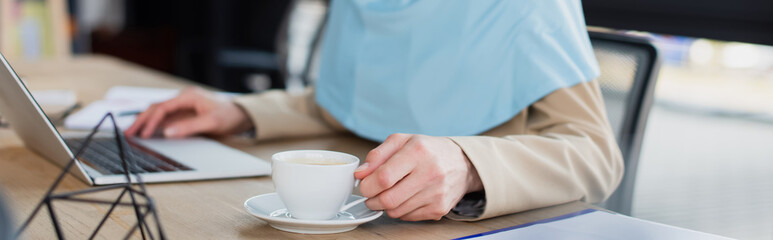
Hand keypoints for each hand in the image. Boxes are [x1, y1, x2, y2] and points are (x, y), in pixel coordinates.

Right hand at [124, 87, 252, 138]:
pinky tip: (146, 132)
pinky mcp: (185, 115)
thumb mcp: (211, 122)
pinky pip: (166, 119)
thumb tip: (167, 133)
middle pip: (156, 108)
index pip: (163, 107)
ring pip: (159, 113)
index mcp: (188, 97)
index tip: (144, 134)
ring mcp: (183, 107)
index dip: (151, 121)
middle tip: (128, 133)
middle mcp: (183, 99)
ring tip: (131, 133)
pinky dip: (155, 125)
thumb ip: (189, 127)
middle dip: (141, 120)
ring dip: (145, 122)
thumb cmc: (229, 115)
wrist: (241, 115)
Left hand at [354, 133, 482, 220]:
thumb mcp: (402, 141)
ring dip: (385, 206)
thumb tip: (360, 174)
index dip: (367, 185)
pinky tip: (406, 198)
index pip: (384, 177)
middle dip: (372, 200)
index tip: (365, 185)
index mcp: (418, 152)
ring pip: (396, 211)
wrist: (462, 163)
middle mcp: (430, 173)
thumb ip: (378, 155)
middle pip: (388, 199)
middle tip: (371, 194)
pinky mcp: (439, 209)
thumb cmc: (428, 150)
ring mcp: (436, 194)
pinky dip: (400, 210)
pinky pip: (408, 217)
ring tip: (390, 193)